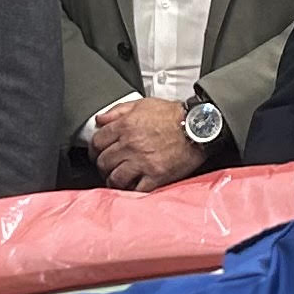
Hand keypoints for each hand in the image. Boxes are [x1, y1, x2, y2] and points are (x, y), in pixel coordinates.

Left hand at [89, 96, 209, 190]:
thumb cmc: (174, 116)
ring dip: (114, 180)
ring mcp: (143, 162)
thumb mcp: (143, 104)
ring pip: (115, 178)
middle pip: (104, 162)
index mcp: (125, 126)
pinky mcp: (156, 176)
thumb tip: (100, 119)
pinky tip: (133, 185)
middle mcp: (131, 145)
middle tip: (108, 167)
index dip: (95, 149)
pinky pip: (136, 189)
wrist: (199, 127)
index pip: (97, 142)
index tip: (98, 153)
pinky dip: (132, 189)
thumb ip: (118, 110)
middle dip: (103, 166)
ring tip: (118, 178)